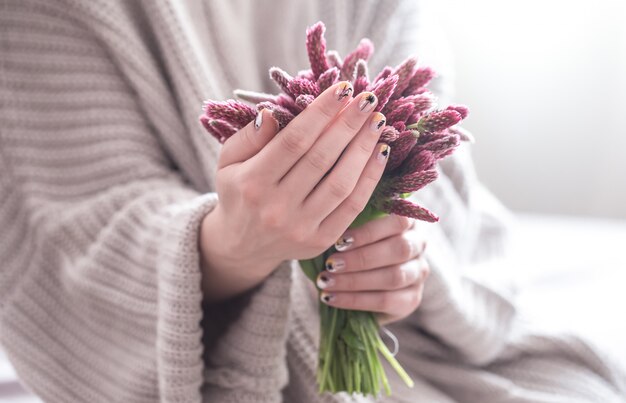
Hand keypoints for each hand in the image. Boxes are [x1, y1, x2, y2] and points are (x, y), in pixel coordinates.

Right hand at [200, 81, 389, 301]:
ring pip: (341, 182)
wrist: (242, 246)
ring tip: (376, 121)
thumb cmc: (238, 193)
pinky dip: (370, 178)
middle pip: (321, 158)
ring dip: (363, 148)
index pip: (294, 140)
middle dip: (348, 124)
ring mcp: (301, 227)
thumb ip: (248, 137)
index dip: (321, 112)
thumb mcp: (228, 163)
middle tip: (367, 99)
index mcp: (252, 183)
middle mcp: (276, 208)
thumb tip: (272, 112)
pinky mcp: (321, 241)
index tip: (342, 89)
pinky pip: (352, 206)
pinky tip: (380, 152)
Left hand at [315, 214, 429, 325]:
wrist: (362, 284)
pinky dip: (355, 300)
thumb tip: (332, 227)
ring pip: (394, 276)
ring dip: (355, 280)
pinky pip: (385, 300)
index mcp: (408, 221)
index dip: (369, 232)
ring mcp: (418, 273)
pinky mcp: (412, 299)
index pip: (398, 222)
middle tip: (331, 264)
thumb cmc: (354, 248)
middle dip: (361, 258)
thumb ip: (351, 225)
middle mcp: (419, 244)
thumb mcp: (355, 233)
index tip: (339, 242)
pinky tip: (331, 298)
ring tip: (327, 281)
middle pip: (399, 249)